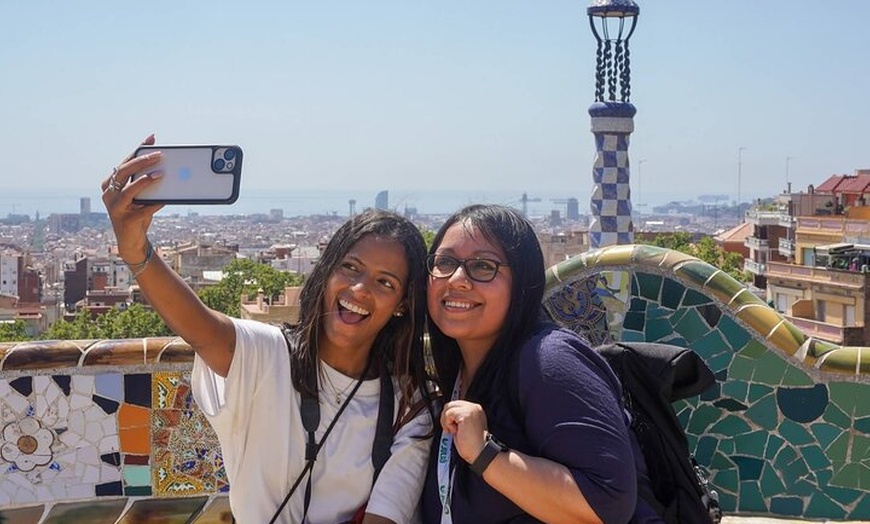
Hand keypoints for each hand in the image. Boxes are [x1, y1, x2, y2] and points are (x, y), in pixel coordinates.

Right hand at [101, 134, 165, 262]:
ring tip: (160, 174)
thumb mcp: (140, 196)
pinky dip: (156, 203)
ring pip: (129, 190)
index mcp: (110, 184)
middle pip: (123, 172)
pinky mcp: (126, 220)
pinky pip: (144, 209)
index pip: (125, 162)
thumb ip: (145, 182)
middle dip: (141, 161)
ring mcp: (115, 208)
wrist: (132, 241)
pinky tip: (166, 198)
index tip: (151, 139)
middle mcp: (109, 194)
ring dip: (145, 181)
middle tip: (159, 155)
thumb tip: (163, 166)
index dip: (138, 150)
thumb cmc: (137, 213)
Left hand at [440, 400, 487, 463]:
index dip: (449, 416)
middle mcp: (474, 407)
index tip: (450, 428)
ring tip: (454, 431)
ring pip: (448, 407)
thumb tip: (447, 416)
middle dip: (446, 417)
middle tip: (450, 430)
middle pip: (451, 404)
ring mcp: (471, 409)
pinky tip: (455, 431)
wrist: (480, 453)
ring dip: (446, 421)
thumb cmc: (472, 445)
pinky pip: (449, 413)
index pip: (456, 405)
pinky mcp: (466, 414)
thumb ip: (458, 418)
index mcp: (475, 410)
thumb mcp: (465, 427)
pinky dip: (448, 424)